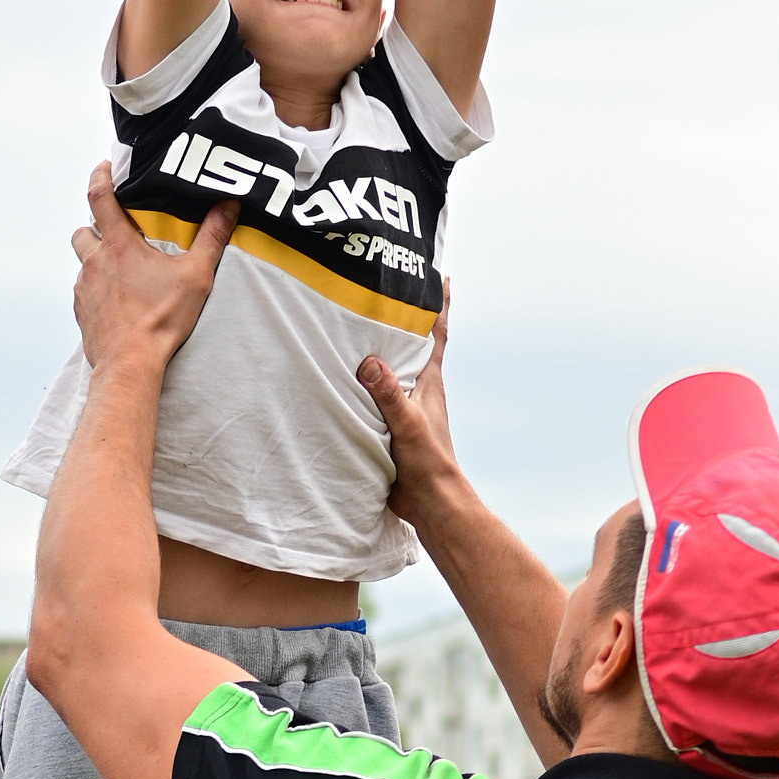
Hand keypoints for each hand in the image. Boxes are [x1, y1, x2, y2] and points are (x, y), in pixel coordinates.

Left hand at [72, 164, 236, 375]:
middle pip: (84, 230)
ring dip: (97, 260)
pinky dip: (97, 289)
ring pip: (83, 262)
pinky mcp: (82, 312)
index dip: (99, 177)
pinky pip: (84, 291)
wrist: (130, 363)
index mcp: (119, 246)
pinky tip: (117, 300)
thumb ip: (212, 238)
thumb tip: (228, 205)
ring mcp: (84, 288)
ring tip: (120, 270)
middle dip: (95, 225)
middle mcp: (95, 262)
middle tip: (115, 230)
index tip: (104, 168)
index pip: (99, 197)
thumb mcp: (195, 276)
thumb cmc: (160, 320)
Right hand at [357, 284, 458, 521]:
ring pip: (388, 370)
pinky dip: (359, 383)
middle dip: (399, 319)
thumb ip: (388, 395)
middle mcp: (417, 389)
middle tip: (380, 290)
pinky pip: (372, 396)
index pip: (435, 334)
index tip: (439, 276)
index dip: (438, 304)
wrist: (430, 503)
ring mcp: (402, 407)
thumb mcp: (408, 424)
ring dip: (376, 351)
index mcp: (428, 382)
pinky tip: (339, 378)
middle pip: (409, 346)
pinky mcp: (387, 426)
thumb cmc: (428, 463)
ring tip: (351, 325)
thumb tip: (369, 362)